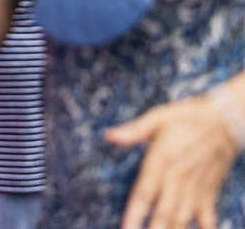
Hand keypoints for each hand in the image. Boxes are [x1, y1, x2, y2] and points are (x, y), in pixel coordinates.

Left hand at [105, 95, 238, 228]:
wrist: (226, 120)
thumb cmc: (187, 118)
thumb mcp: (158, 118)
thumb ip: (133, 131)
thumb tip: (108, 136)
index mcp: (163, 160)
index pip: (145, 193)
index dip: (134, 213)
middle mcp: (179, 178)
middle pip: (163, 212)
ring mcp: (196, 187)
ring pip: (182, 218)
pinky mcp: (209, 191)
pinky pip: (207, 216)